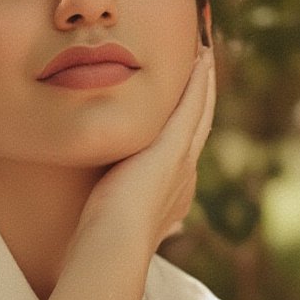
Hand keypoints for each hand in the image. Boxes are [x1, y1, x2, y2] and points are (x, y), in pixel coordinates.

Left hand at [74, 45, 216, 261]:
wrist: (112, 244)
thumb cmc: (100, 236)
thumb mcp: (107, 213)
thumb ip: (107, 202)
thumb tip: (94, 205)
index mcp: (171, 190)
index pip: (181, 147)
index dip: (185, 123)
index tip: (184, 103)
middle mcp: (185, 174)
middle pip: (198, 125)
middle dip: (201, 97)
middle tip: (204, 65)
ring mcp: (183, 161)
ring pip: (200, 112)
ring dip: (204, 83)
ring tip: (205, 55)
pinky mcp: (174, 148)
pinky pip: (192, 106)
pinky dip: (198, 81)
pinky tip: (201, 57)